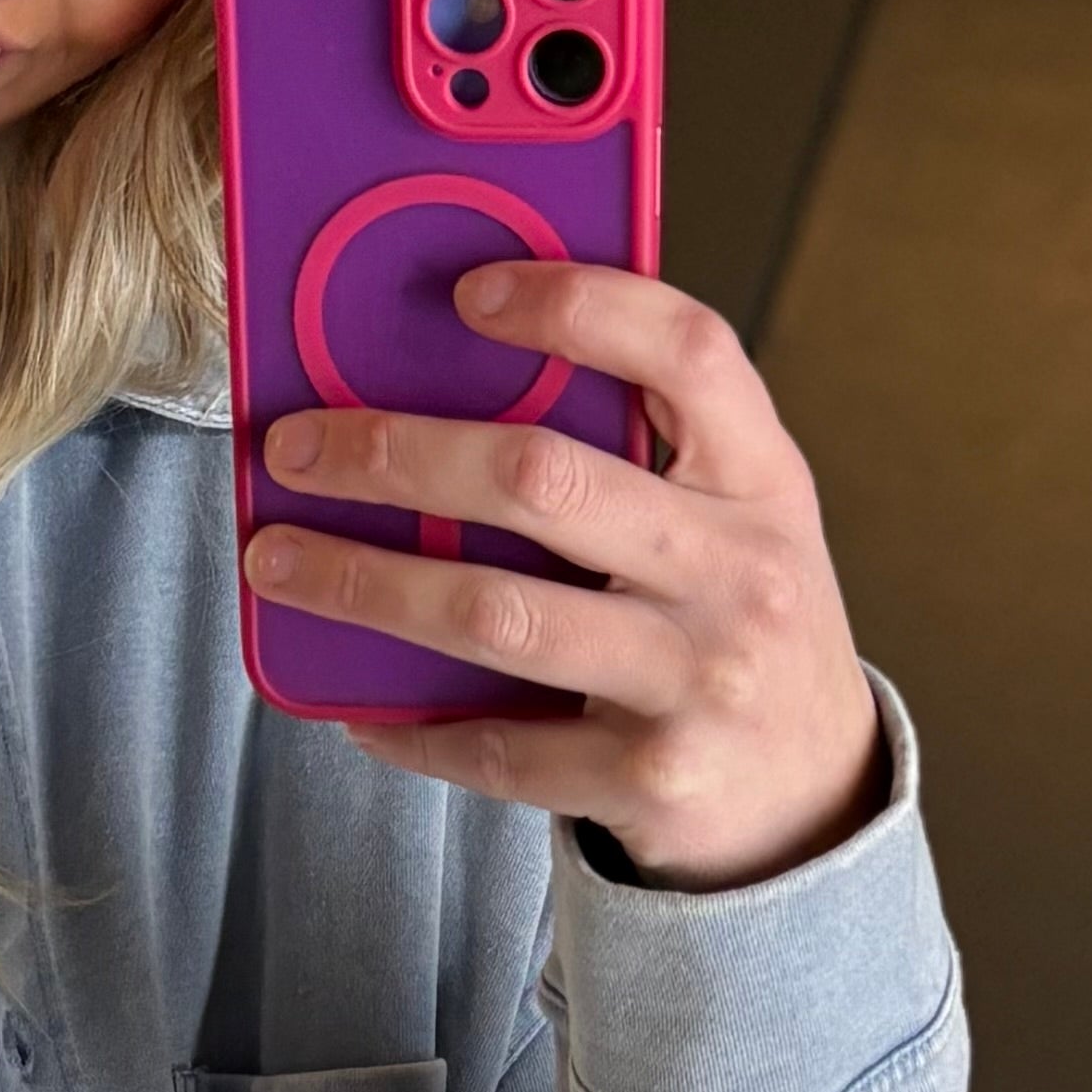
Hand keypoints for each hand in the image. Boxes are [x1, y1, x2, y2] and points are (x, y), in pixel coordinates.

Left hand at [253, 263, 884, 884]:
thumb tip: (452, 376)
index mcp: (762, 481)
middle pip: (543, 481)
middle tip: (296, 447)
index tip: (469, 293)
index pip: (688, 352)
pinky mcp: (649, 780)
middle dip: (398, 454)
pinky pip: (497, 748)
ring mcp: (696, 683)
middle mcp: (739, 574)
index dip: (578, 306)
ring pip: (496, 615)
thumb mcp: (734, 521)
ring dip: (363, 582)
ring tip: (277, 562)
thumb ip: (643, 451)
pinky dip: (409, 723)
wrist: (814, 798)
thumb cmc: (737, 625)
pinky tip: (350, 702)